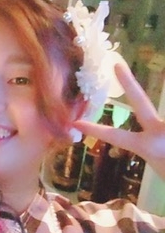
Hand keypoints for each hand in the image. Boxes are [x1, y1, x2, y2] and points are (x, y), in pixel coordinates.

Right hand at [74, 64, 164, 179]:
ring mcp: (164, 132)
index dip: (95, 130)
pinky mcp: (157, 144)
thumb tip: (151, 135)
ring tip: (163, 146)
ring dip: (160, 141)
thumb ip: (154, 146)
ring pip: (159, 122)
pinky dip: (146, 140)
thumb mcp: (164, 166)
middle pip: (141, 103)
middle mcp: (158, 134)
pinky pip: (143, 130)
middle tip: (117, 65)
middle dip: (129, 84)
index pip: (116, 136)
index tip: (76, 123)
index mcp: (149, 147)